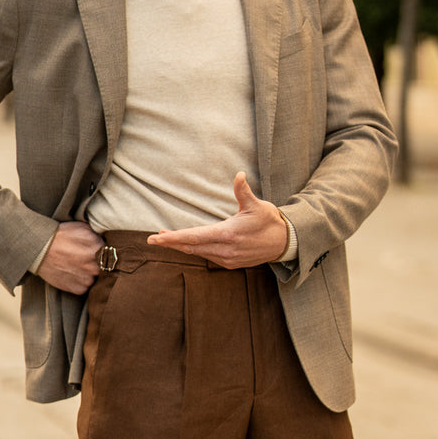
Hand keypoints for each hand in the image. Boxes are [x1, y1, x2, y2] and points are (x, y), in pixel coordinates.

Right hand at [37, 221, 101, 293]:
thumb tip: (106, 242)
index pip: (111, 253)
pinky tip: (71, 272)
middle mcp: (95, 267)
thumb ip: (98, 236)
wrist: (39, 250)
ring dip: (89, 273)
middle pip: (105, 268)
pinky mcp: (78, 289)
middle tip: (85, 257)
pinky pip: (85, 287)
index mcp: (99, 250)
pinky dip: (80, 281)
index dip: (104, 251)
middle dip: (98, 263)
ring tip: (76, 265)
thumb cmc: (61, 236)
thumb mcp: (82, 228)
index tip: (96, 250)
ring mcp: (87, 280)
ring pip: (95, 278)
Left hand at [147, 172, 288, 267]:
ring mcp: (227, 259)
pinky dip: (195, 250)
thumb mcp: (257, 204)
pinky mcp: (230, 263)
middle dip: (171, 243)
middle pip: (191, 247)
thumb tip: (239, 175)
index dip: (173, 237)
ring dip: (181, 246)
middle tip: (152, 239)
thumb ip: (243, 191)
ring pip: (198, 252)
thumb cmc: (269, 220)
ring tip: (166, 238)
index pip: (193, 236)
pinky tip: (187, 244)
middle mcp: (225, 250)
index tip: (157, 237)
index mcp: (228, 234)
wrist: (284, 242)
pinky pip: (207, 256)